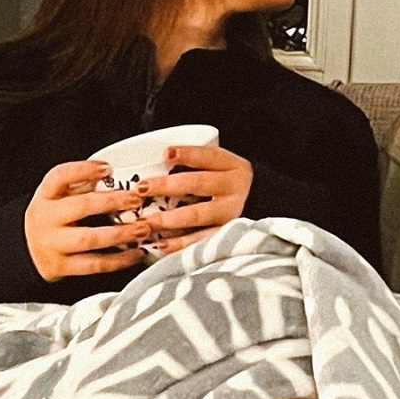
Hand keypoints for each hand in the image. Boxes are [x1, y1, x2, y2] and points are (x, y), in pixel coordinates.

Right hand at [23, 160, 155, 281]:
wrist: (26, 254)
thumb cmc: (50, 222)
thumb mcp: (56, 199)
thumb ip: (80, 187)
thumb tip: (116, 178)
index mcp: (45, 197)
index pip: (59, 176)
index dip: (84, 169)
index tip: (107, 168)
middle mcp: (46, 220)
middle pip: (80, 206)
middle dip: (112, 201)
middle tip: (135, 200)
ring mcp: (52, 245)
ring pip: (89, 238)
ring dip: (120, 233)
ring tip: (142, 229)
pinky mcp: (61, 267)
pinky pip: (94, 264)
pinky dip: (118, 260)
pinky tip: (135, 253)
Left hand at [138, 143, 254, 255]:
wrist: (259, 208)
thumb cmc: (227, 186)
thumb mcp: (221, 168)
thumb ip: (196, 164)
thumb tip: (155, 161)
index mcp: (231, 166)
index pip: (208, 156)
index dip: (187, 154)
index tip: (165, 154)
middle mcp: (233, 189)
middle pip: (198, 183)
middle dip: (167, 185)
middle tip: (141, 189)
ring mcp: (231, 214)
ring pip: (198, 214)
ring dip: (169, 218)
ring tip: (146, 222)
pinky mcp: (227, 237)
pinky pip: (201, 240)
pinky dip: (180, 244)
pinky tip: (161, 244)